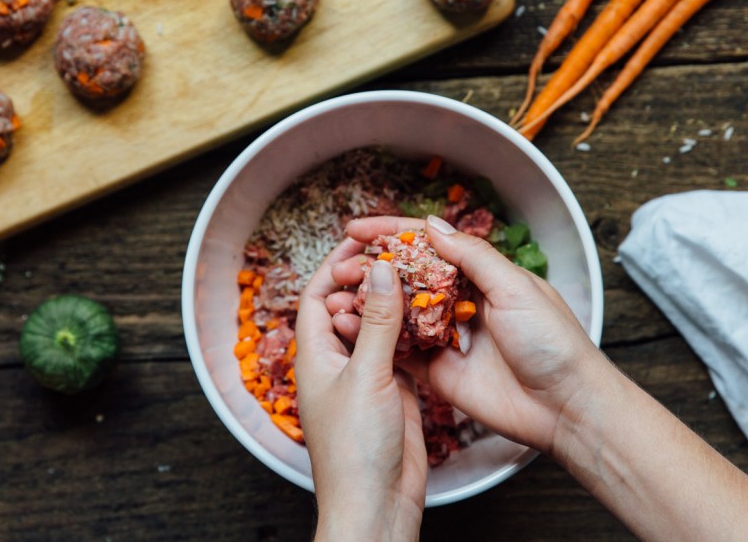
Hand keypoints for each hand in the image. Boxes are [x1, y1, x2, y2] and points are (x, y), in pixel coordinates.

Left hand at [295, 236, 426, 541]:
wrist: (376, 505)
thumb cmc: (355, 448)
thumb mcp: (367, 375)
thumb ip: (378, 322)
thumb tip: (382, 271)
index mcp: (316, 356)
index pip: (317, 297)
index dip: (334, 267)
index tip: (359, 242)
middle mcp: (338, 363)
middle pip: (350, 309)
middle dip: (369, 280)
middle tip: (397, 254)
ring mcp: (366, 378)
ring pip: (378, 329)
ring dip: (394, 305)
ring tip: (418, 276)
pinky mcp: (393, 392)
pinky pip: (401, 352)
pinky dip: (414, 332)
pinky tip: (432, 315)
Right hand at [331, 215, 607, 455]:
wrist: (565, 406)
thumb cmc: (552, 342)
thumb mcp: (514, 287)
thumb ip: (471, 256)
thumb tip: (430, 226)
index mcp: (480, 274)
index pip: (428, 244)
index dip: (391, 232)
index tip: (356, 228)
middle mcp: (458, 300)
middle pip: (405, 276)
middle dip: (370, 268)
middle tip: (339, 267)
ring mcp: (445, 335)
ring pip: (396, 312)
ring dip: (366, 302)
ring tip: (336, 295)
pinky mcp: (438, 370)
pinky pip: (400, 351)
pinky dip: (375, 339)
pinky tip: (350, 328)